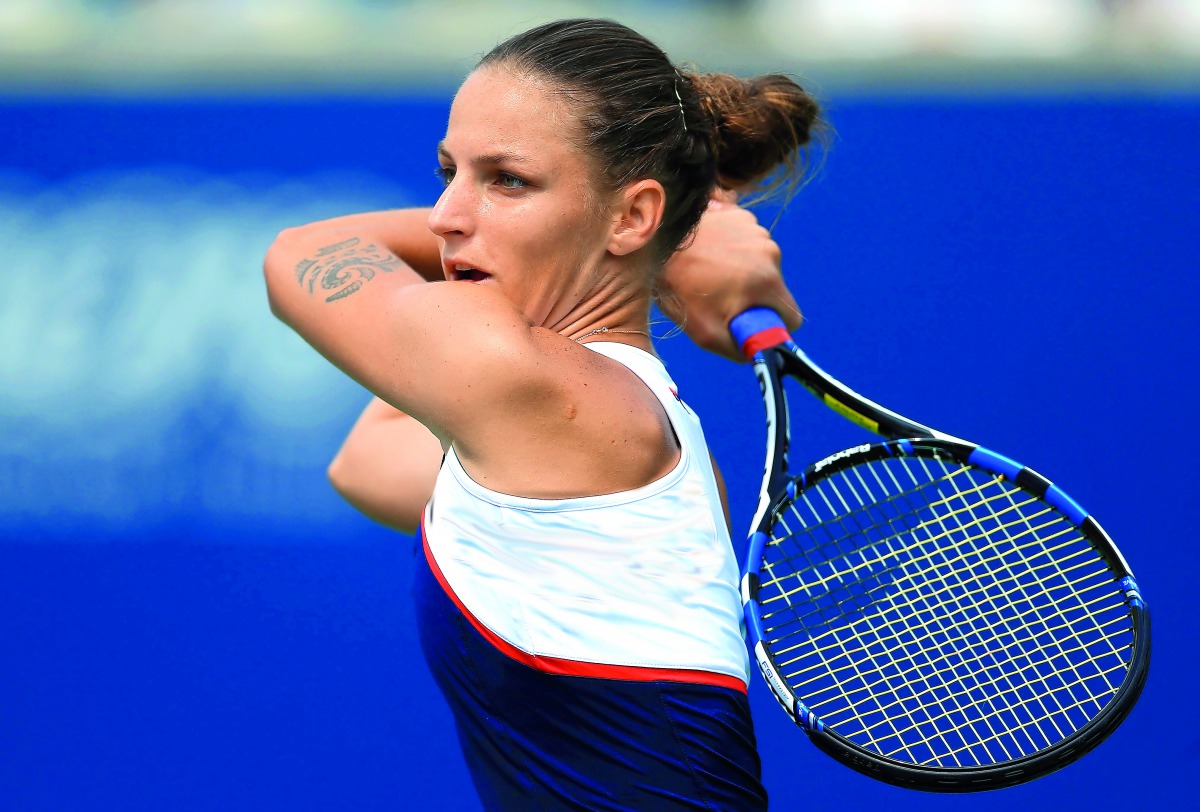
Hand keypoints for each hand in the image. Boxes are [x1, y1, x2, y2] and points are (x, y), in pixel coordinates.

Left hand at [659, 193, 801, 361]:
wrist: (654, 241)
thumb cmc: (679, 288)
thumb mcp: (706, 332)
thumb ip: (737, 349)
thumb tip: (755, 353)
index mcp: (768, 281)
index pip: (791, 316)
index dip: (772, 326)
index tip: (751, 323)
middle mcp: (770, 251)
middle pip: (775, 288)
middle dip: (754, 297)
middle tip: (721, 296)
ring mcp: (756, 229)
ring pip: (761, 263)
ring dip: (743, 271)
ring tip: (711, 272)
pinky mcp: (740, 214)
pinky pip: (747, 241)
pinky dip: (733, 248)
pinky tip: (709, 252)